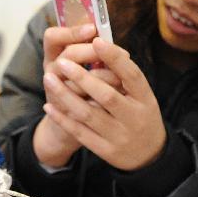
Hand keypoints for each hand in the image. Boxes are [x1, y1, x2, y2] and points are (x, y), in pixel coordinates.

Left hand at [42, 37, 165, 169]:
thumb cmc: (140, 114)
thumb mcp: (142, 96)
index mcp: (146, 99)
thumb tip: (99, 46)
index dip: (115, 58)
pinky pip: (80, 133)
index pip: (132, 76)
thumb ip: (123, 76)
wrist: (148, 155)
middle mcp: (134, 117)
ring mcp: (120, 136)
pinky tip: (49, 106)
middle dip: (83, 78)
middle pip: (107, 96)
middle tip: (62, 62)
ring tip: (49, 79)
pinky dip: (63, 119)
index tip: (96, 40)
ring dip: (66, 96)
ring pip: (88, 114)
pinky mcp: (105, 150)